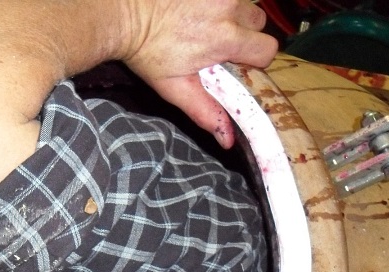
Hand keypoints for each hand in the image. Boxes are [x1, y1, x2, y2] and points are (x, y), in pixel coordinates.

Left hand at [121, 0, 277, 146]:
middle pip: (258, 22)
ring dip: (230, 12)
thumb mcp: (174, 88)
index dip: (254, 57)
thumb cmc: (145, 53)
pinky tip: (196, 7)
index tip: (235, 60)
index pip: (267, 49)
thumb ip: (204, 111)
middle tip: (217, 40)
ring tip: (204, 21)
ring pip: (244, 2)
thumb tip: (227, 139)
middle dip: (243, 32)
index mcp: (225, 38)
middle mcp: (228, 8)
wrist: (121, 13)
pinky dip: (216, 0)